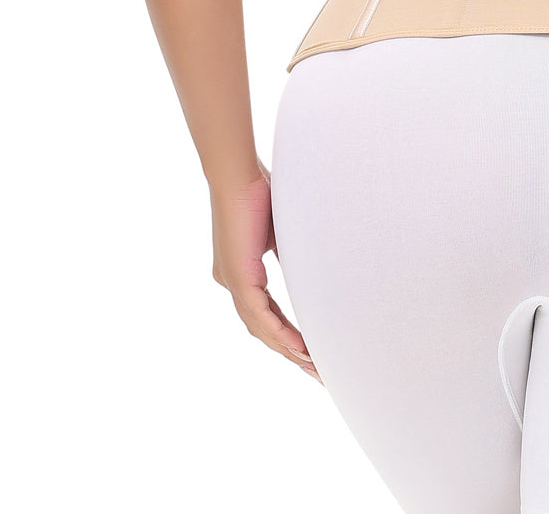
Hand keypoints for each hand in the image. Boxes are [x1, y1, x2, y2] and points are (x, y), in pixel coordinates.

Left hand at [210, 157, 322, 384]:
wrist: (237, 174)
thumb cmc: (259, 192)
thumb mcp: (279, 232)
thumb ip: (288, 255)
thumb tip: (312, 270)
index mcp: (239, 272)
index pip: (266, 314)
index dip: (288, 335)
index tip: (311, 353)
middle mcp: (231, 282)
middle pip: (262, 330)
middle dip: (291, 354)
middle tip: (317, 374)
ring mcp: (232, 282)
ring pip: (260, 329)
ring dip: (288, 350)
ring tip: (314, 367)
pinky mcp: (237, 277)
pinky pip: (259, 316)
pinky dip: (279, 334)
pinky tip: (299, 349)